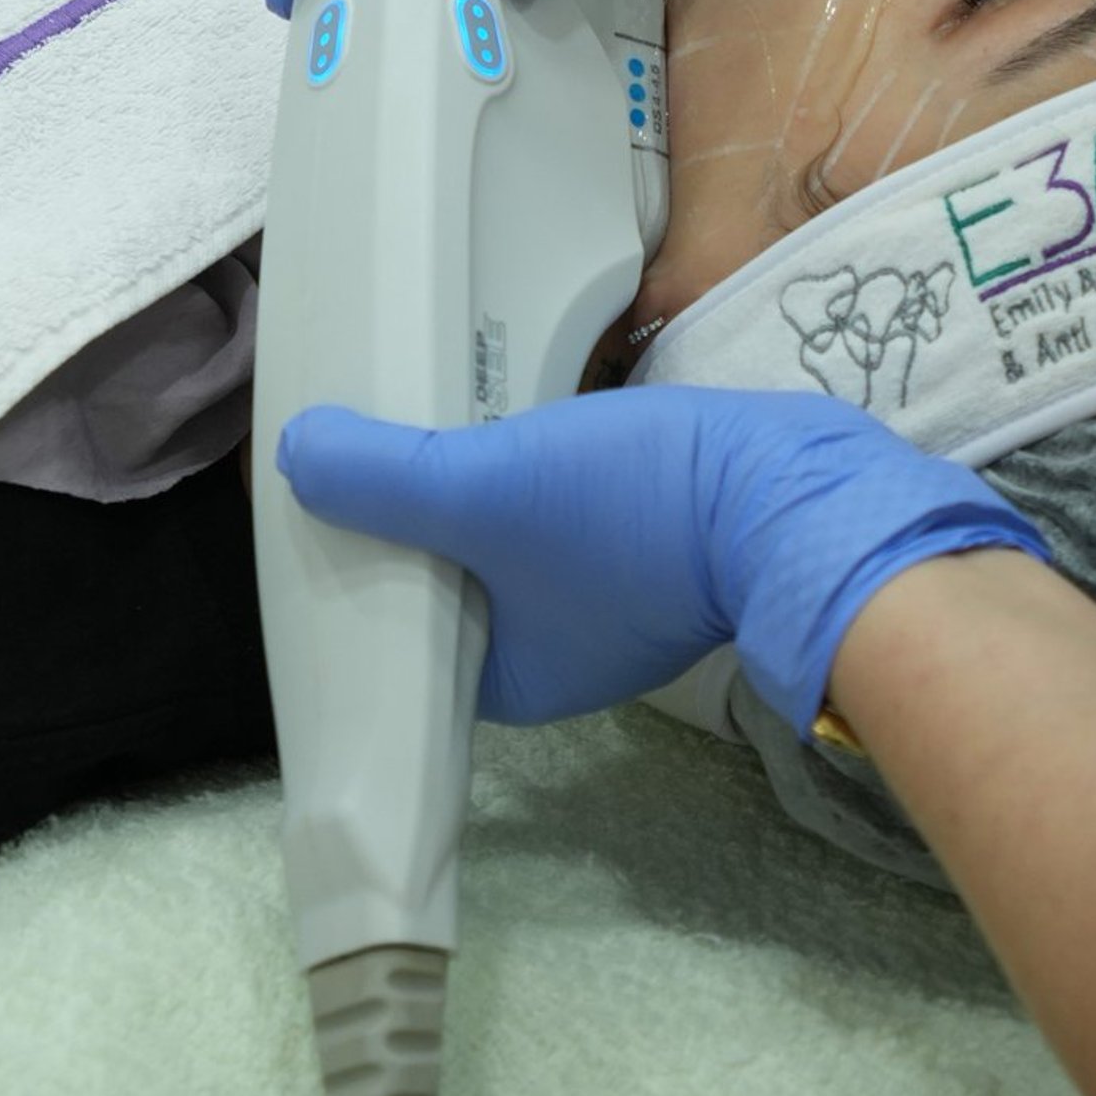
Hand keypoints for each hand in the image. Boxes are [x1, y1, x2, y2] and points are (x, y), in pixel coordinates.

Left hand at [275, 385, 1047, 735]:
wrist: (797, 487)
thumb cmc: (637, 511)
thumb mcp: (492, 485)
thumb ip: (389, 476)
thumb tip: (298, 452)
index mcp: (507, 680)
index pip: (396, 628)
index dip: (356, 560)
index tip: (328, 491)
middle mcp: (556, 654)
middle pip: (450, 579)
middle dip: (415, 514)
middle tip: (372, 436)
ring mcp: (615, 604)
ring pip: (509, 543)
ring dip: (479, 487)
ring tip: (434, 414)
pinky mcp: (660, 548)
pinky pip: (564, 516)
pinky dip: (536, 475)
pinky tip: (522, 419)